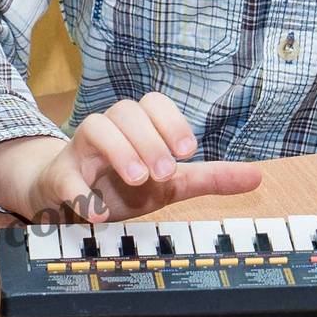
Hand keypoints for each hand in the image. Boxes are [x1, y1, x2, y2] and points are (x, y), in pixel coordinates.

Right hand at [35, 93, 261, 221]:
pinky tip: (100, 213)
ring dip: (120, 150)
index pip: (153, 103)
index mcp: (136, 127)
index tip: (187, 150)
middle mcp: (108, 130)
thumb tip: (258, 175)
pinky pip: (64, 176)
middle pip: (125, 110)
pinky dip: (80, 192)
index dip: (171, 121)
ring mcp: (80, 152)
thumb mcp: (167, 184)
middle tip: (163, 172)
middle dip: (149, 139)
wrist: (67, 201)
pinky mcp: (59, 177)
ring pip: (94, 127)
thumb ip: (208, 178)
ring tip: (138, 179)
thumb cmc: (120, 186)